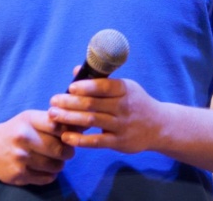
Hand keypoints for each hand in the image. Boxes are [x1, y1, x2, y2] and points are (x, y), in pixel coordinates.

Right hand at [0, 109, 74, 185]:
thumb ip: (54, 122)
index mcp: (28, 119)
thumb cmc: (16, 130)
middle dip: (68, 152)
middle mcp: (23, 137)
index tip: (71, 135)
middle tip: (66, 151)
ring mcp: (20, 158)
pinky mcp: (18, 175)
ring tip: (54, 159)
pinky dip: (50, 175)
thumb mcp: (31, 119)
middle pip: (60, 149)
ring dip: (59, 164)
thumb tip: (84, 125)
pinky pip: (46, 178)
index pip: (59, 126)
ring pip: (55, 166)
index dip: (70, 133)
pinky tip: (43, 168)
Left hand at [48, 77, 163, 153]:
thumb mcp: (125, 87)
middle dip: (70, 102)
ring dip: (70, 118)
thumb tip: (75, 70)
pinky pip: (97, 141)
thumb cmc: (135, 102)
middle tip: (53, 101)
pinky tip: (66, 136)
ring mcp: (122, 125)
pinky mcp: (119, 142)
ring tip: (53, 115)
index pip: (104, 86)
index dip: (86, 86)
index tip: (70, 87)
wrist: (159, 126)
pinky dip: (80, 139)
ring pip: (92, 120)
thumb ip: (101, 80)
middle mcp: (124, 106)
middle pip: (93, 103)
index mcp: (125, 89)